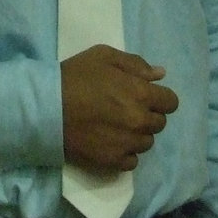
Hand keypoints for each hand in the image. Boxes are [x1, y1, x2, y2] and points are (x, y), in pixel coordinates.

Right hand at [59, 44, 178, 173]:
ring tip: (115, 125)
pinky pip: (132, 161)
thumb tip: (160, 75)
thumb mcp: (103, 56)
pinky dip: (125, 152)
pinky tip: (110, 141)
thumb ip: (135, 64)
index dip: (160, 98)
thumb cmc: (74, 76)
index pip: (171, 102)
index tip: (145, 96)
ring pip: (146, 142)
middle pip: (160, 123)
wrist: (46, 107)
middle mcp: (139, 121)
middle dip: (147, 114)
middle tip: (125, 109)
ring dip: (136, 134)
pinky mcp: (113, 161)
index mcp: (141, 93)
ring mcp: (127, 144)